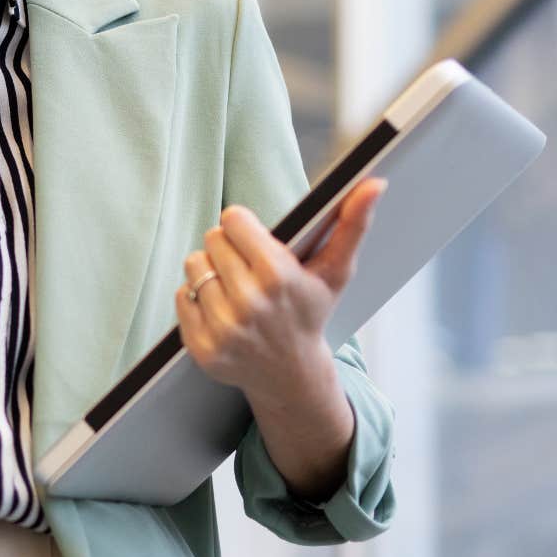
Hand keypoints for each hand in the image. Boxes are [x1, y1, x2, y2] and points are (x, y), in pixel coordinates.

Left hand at [173, 178, 385, 402]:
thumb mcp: (335, 271)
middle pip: (212, 239)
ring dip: (210, 271)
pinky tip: (221, 310)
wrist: (292, 374)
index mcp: (278, 276)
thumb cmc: (311, 311)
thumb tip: (375, 183)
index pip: (232, 219)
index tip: (256, 243)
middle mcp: (250, 303)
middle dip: (228, 249)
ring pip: (194, 265)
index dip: (243, 227)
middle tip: (248, 269)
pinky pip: (181, 295)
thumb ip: (353, 224)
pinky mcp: (202, 347)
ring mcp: (224, 329)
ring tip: (234, 288)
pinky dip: (196, 298)